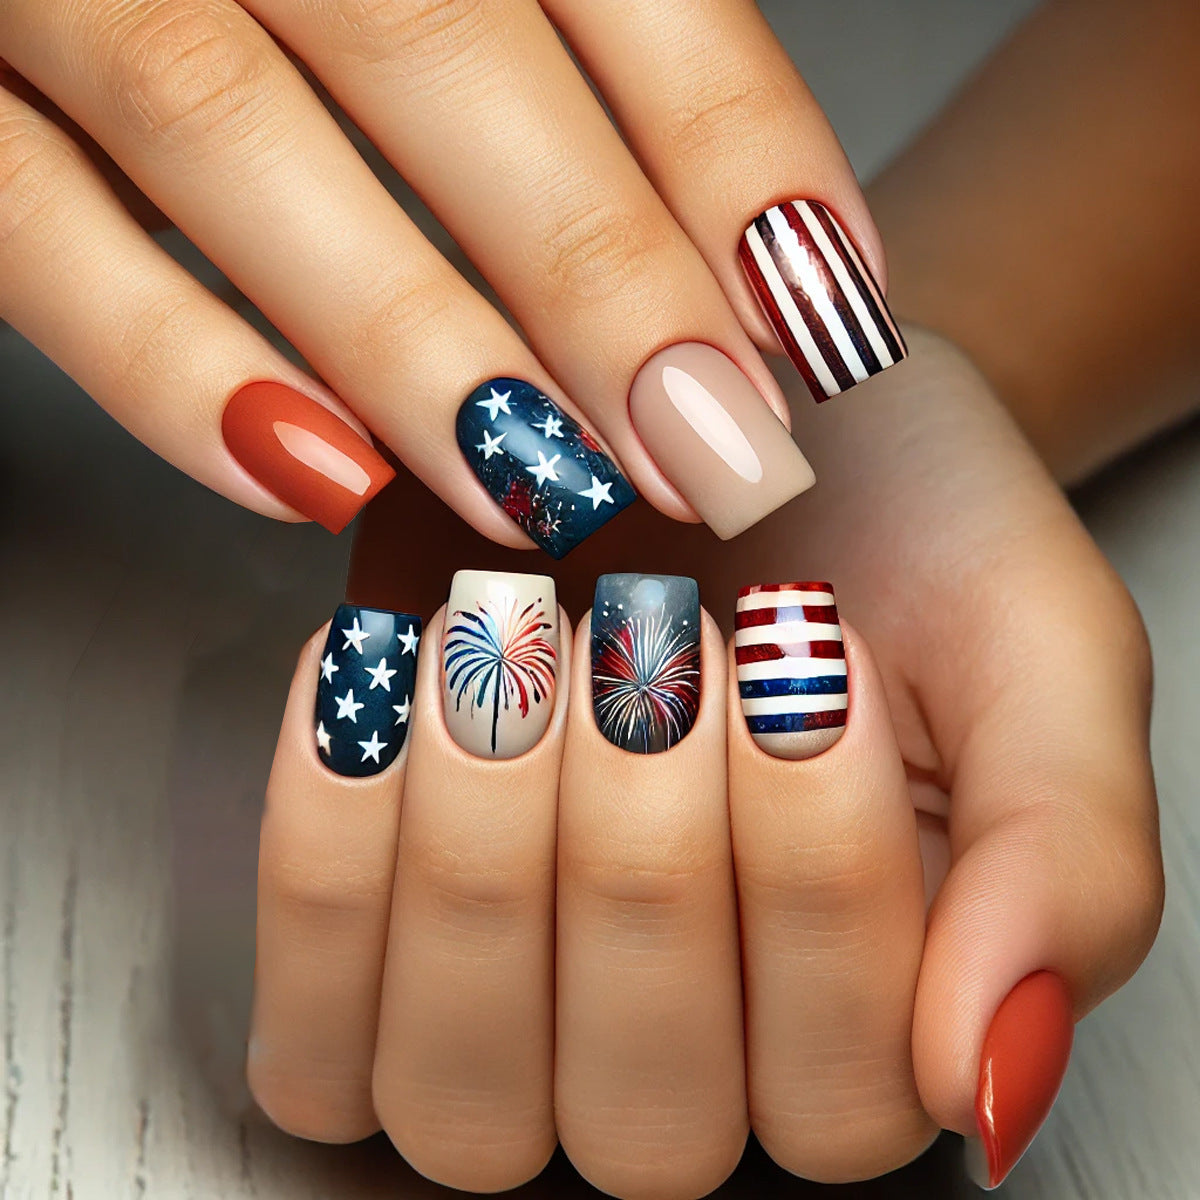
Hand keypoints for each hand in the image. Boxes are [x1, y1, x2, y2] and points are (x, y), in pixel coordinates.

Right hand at [0, 2, 903, 546]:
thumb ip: (578, 65)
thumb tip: (759, 270)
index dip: (733, 142)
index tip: (825, 312)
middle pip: (437, 44)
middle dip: (596, 267)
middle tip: (714, 445)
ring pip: (223, 124)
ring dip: (406, 335)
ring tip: (541, 488)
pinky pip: (27, 228)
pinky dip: (166, 364)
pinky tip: (308, 477)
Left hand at [245, 328, 1161, 1194]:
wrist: (722, 411)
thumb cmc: (891, 527)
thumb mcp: (1038, 652)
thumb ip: (1065, 862)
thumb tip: (990, 1082)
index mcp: (872, 1029)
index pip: (838, 1088)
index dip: (815, 872)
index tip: (808, 649)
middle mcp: (689, 1063)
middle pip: (645, 1113)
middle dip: (641, 854)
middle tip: (655, 632)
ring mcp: (513, 1031)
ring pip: (466, 1098)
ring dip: (481, 854)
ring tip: (511, 640)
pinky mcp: (371, 961)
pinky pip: (315, 1033)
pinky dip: (333, 856)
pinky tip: (381, 684)